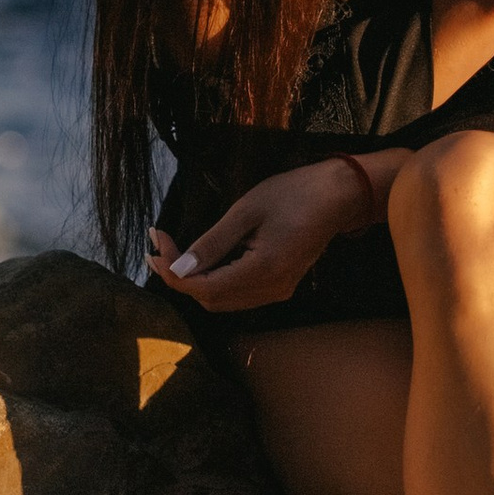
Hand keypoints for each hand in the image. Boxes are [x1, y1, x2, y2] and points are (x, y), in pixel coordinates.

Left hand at [149, 159, 372, 311]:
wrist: (340, 196)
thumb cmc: (295, 194)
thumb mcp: (247, 211)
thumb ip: (212, 243)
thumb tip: (178, 268)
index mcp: (264, 271)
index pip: (204, 288)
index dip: (173, 273)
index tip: (154, 246)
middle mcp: (271, 290)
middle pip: (211, 299)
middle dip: (180, 277)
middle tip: (160, 245)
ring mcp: (278, 291)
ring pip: (223, 300)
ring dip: (195, 280)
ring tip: (172, 251)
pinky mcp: (280, 286)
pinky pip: (238, 294)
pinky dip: (215, 280)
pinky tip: (202, 258)